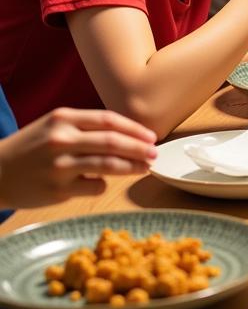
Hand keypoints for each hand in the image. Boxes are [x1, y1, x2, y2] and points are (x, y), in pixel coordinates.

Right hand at [0, 108, 156, 207]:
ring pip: (108, 165)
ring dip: (132, 167)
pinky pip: (94, 186)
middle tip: (154, 153)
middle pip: (113, 142)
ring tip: (145, 167)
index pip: (109, 120)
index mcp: (64, 118)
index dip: (134, 128)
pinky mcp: (57, 190)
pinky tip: (104, 182)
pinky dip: (105, 184)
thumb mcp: (54, 125)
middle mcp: (62, 139)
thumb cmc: (31, 147)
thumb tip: (127, 135)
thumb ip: (86, 126)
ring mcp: (59, 166)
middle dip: (139, 148)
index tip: (151, 136)